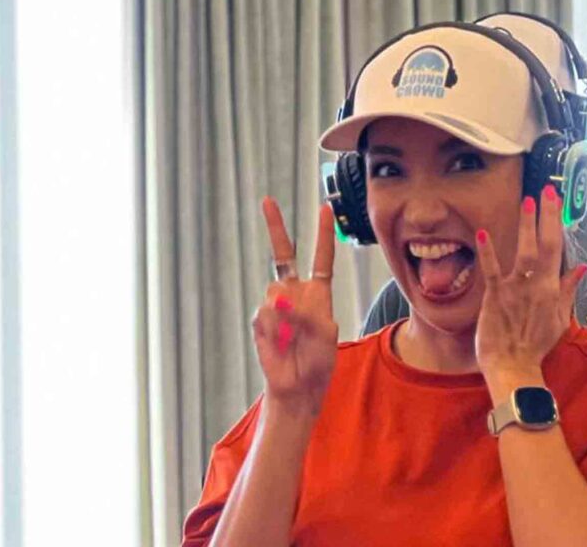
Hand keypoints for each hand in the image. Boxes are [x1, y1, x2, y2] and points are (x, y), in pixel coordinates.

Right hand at [252, 198, 338, 418]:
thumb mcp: (325, 334)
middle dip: (275, 227)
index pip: (321, 258)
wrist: (298, 386)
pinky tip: (281, 343)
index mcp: (317, 293)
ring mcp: (276, 304)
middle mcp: (295, 292)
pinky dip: (275, 328)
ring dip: (287, 313)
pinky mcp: (260, 319)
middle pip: (284, 254)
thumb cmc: (318, 361)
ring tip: (294, 339)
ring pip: (275, 290)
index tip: (324, 208)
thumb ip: (307, 312)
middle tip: (267, 201)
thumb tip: (278, 298)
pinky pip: (265, 313)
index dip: (323, 234)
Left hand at [474, 185, 586, 399]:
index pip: (557, 250)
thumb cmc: (535, 346)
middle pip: (545, 244)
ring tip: (527, 201)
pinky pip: (492, 269)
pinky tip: (483, 232)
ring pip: (523, 251)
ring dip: (525, 225)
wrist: (514, 366)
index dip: (556, 223)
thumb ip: (568, 291)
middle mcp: (538, 285)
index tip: (556, 202)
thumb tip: (581, 269)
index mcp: (553, 290)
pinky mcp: (495, 296)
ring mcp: (516, 289)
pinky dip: (488, 251)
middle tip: (546, 190)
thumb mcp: (559, 319)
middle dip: (546, 216)